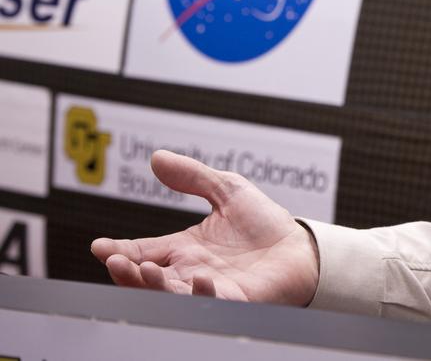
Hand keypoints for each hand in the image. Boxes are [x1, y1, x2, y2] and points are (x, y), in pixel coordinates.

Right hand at [91, 149, 319, 304]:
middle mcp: (189, 272)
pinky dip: (201, 294)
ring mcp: (209, 289)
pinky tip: (199, 279)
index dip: (118, 251)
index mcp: (183, 249)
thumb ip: (193, 177)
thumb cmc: (265, 224)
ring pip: (170, 295)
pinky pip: (212, 303)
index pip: (141, 253)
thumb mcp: (227, 191)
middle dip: (127, 272)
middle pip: (147, 279)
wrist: (301, 247)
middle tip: (115, 261)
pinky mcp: (234, 301)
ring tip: (144, 268)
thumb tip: (157, 157)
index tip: (99, 246)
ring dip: (153, 285)